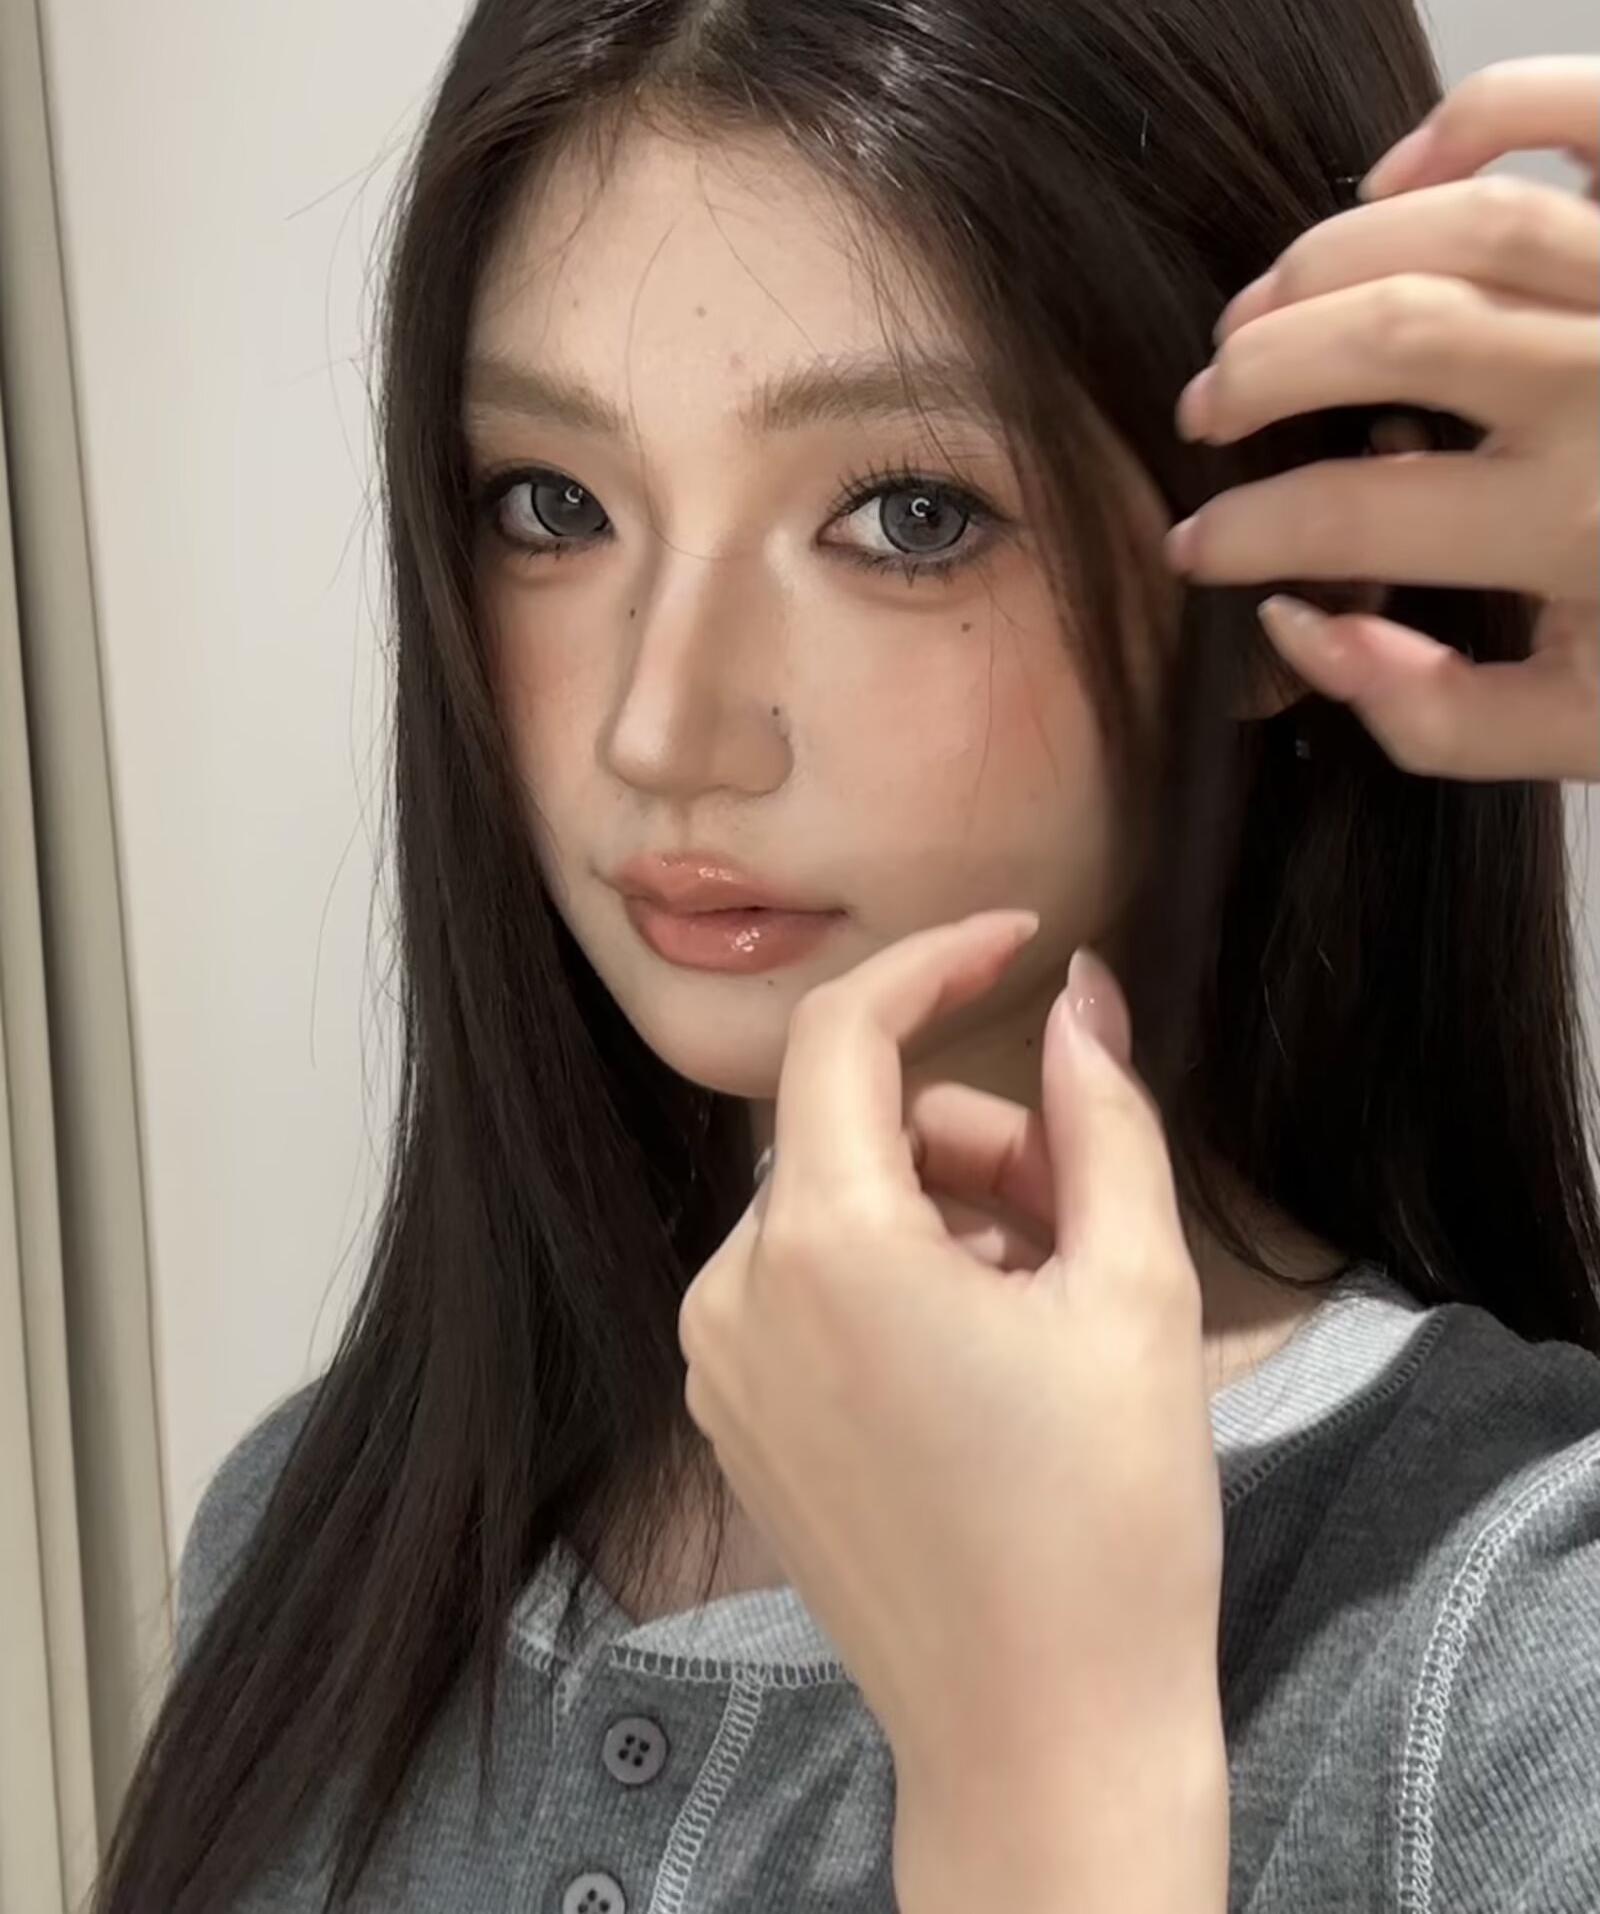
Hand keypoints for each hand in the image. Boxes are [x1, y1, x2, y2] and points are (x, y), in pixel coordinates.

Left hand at [677, 913, 1228, 1913]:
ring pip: (833, 1204)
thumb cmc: (1105, 1523)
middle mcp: (735, 1292)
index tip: (1020, 944)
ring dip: (945, 1208)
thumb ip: (1102, 1114)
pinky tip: (983, 1355)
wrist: (1041, 1741)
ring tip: (1049, 1301)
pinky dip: (894, 1274)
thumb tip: (1083, 994)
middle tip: (1088, 1211)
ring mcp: (720, 1364)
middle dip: (978, 1132)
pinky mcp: (734, 1421)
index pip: (844, 1031)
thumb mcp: (1135, 1290)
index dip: (935, 962)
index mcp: (824, 1247)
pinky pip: (804, 1284)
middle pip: (853, 1125)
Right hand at [1168, 55, 1598, 782]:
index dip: (1237, 532)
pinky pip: (1579, 111)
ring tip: (1262, 311)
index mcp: (1580, 530)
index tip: (1197, 543)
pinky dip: (1475, 113)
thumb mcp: (1586, 730)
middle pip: (1383, 333)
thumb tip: (1299, 627)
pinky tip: (1393, 173)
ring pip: (1457, 219)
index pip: (1345, 514)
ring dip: (1322, 258)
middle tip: (1207, 409)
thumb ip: (1432, 715)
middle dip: (1256, 371)